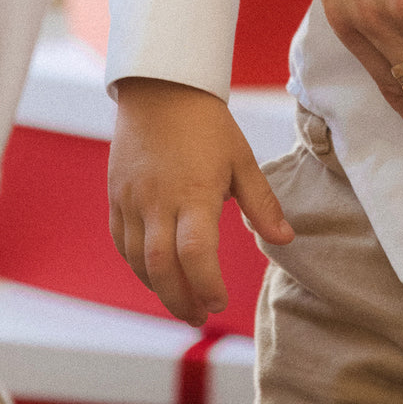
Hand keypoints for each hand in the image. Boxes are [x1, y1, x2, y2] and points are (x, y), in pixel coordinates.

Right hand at [108, 77, 292, 324]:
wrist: (160, 86)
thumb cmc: (206, 122)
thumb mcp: (241, 158)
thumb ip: (261, 203)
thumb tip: (286, 239)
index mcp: (194, 192)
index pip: (196, 253)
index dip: (206, 285)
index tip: (219, 301)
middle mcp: (158, 200)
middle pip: (162, 267)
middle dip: (179, 300)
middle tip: (197, 317)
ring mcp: (132, 199)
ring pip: (138, 260)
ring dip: (158, 288)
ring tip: (180, 299)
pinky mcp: (116, 195)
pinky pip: (121, 242)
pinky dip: (137, 265)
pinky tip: (155, 272)